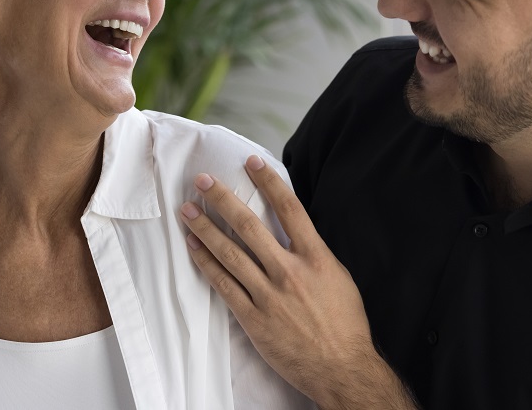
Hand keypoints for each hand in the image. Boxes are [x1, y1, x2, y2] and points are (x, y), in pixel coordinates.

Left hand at [178, 155, 416, 409]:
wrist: (342, 368)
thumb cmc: (344, 324)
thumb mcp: (338, 278)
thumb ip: (313, 252)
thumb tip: (292, 228)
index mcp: (316, 258)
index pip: (290, 209)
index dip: (268, 181)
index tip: (250, 162)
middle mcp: (290, 272)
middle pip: (249, 225)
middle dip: (222, 199)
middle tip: (201, 181)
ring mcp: (269, 294)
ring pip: (230, 252)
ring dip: (205, 228)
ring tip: (187, 210)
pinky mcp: (253, 317)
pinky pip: (223, 284)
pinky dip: (206, 263)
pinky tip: (193, 248)